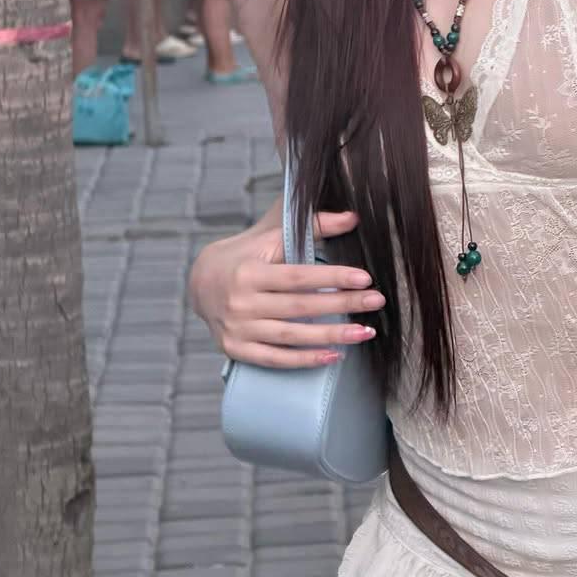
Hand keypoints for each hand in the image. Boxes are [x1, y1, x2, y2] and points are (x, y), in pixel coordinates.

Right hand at [188, 203, 384, 366]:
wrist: (200, 281)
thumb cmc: (247, 254)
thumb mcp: (272, 234)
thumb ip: (313, 225)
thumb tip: (353, 217)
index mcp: (250, 271)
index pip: (298, 276)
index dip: (332, 278)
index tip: (365, 278)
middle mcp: (241, 302)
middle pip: (300, 306)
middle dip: (342, 305)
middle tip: (377, 302)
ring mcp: (238, 329)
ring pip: (291, 336)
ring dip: (332, 336)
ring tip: (365, 332)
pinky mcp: (236, 350)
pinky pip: (275, 359)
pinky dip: (305, 360)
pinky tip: (335, 355)